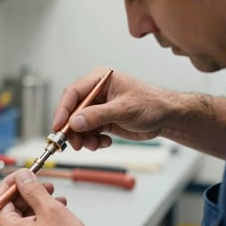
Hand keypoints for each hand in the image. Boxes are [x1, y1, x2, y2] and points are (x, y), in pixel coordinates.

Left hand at [0, 168, 96, 225]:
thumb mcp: (49, 209)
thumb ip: (32, 189)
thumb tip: (22, 177)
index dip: (12, 183)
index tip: (23, 175)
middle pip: (10, 211)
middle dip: (28, 195)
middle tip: (43, 186)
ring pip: (21, 223)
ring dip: (37, 208)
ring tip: (55, 200)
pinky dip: (38, 222)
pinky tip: (55, 217)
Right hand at [52, 66, 173, 150]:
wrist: (166, 118)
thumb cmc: (152, 104)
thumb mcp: (124, 109)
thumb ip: (98, 115)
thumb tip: (74, 122)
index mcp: (100, 79)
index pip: (73, 93)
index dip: (63, 110)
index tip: (58, 127)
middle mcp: (96, 93)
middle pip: (72, 111)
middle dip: (72, 129)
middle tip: (74, 143)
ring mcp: (98, 107)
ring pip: (78, 125)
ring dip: (83, 138)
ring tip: (93, 145)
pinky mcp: (101, 120)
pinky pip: (88, 133)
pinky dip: (93, 141)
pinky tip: (104, 142)